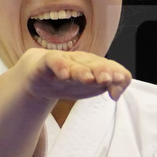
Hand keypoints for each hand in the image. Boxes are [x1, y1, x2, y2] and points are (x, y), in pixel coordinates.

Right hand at [12, 47, 130, 105]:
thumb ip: (109, 88)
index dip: (118, 78)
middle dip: (103, 71)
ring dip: (83, 71)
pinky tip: (64, 75)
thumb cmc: (69, 81)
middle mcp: (82, 61)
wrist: (39, 76)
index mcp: (96, 66)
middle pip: (95, 64)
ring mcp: (65, 61)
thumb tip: (116, 94)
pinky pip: (54, 61)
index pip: (113, 68)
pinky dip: (59, 67)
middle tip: (108, 79)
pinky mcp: (47, 62)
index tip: (115, 95)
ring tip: (88, 78)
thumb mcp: (91, 87)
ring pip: (75, 64)